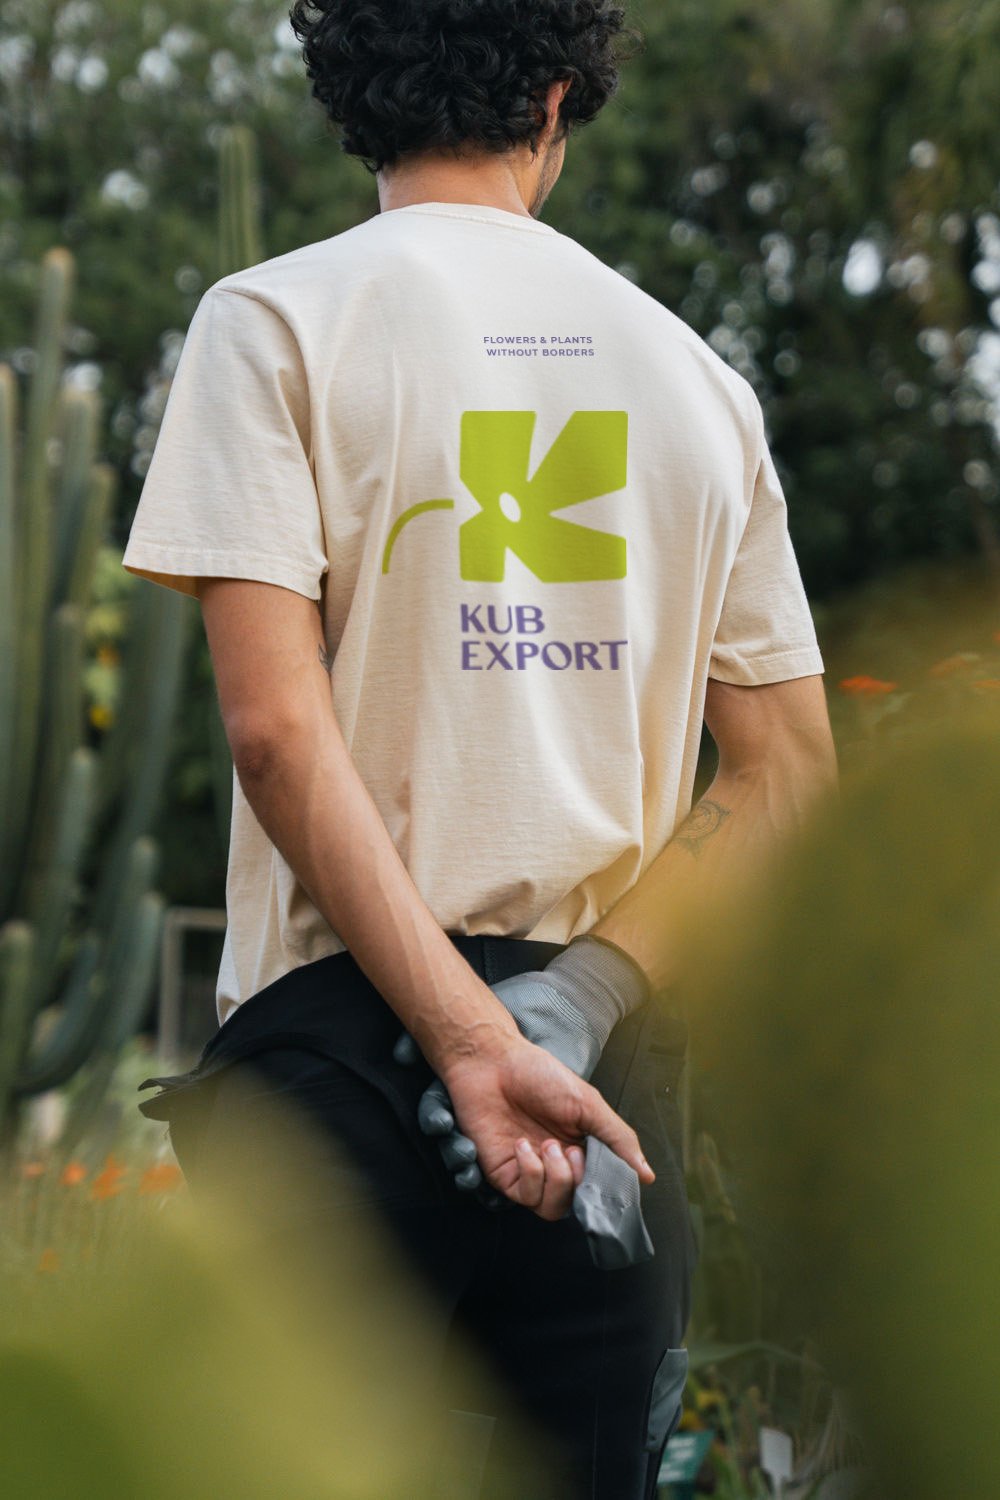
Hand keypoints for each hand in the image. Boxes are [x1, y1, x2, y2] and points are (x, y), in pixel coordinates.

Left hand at [395, 934, 649, 1191]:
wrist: (493, 1062)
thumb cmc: (540, 1075)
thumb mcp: (589, 1104)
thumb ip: (618, 1140)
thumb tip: (648, 1175)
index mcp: (582, 1148)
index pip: (601, 1187)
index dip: (606, 1188)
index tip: (609, 1175)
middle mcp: (558, 1165)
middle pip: (577, 1203)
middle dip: (577, 1180)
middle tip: (570, 1148)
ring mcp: (531, 1172)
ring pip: (553, 1208)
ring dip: (555, 1179)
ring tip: (547, 1145)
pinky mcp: (505, 1175)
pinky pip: (526, 1196)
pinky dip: (530, 1173)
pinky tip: (523, 1145)